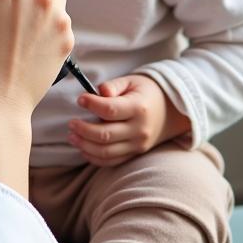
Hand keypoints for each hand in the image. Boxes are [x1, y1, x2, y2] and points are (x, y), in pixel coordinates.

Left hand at [67, 74, 191, 166]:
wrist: (171, 111)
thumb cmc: (146, 92)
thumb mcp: (131, 81)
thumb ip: (113, 85)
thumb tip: (98, 92)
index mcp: (138, 108)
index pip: (110, 110)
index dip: (91, 104)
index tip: (80, 99)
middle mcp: (139, 129)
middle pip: (105, 135)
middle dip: (83, 129)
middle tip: (71, 123)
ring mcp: (138, 145)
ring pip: (106, 152)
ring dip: (85, 145)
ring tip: (72, 135)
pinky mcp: (135, 154)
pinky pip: (112, 161)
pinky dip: (94, 157)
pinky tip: (83, 148)